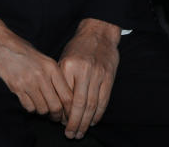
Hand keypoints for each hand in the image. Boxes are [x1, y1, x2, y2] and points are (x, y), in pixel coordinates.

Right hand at [0, 16, 72, 120]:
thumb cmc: (20, 49)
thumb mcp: (42, 57)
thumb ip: (53, 74)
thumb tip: (62, 95)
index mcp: (51, 67)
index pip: (67, 96)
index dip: (69, 109)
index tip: (67, 113)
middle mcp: (42, 75)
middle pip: (56, 106)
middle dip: (57, 115)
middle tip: (55, 116)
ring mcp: (28, 82)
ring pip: (42, 109)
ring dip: (43, 111)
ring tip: (41, 107)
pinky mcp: (16, 87)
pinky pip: (28, 107)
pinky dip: (30, 108)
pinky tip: (29, 101)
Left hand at [58, 18, 120, 138]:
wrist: (98, 33)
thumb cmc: (77, 47)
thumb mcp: (64, 59)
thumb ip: (62, 80)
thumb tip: (59, 105)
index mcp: (68, 66)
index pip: (65, 96)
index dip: (63, 113)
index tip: (60, 123)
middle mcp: (83, 71)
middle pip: (79, 105)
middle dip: (74, 123)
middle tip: (70, 134)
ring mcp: (98, 75)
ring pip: (92, 105)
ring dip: (86, 122)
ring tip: (80, 132)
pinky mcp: (109, 78)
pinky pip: (103, 100)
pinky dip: (98, 114)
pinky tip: (93, 122)